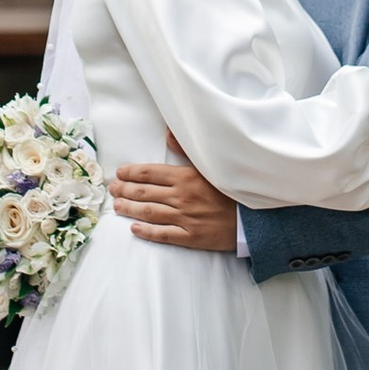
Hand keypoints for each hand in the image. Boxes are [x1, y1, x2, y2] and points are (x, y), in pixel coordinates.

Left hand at [109, 145, 241, 252]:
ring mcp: (185, 218)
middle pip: (144, 193)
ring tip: (117, 206)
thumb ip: (187, 149)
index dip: (131, 173)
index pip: (150, 173)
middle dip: (124, 190)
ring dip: (129, 209)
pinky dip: (145, 232)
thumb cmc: (233, 188)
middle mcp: (181, 197)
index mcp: (186, 176)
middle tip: (113, 190)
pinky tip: (133, 229)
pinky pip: (162, 234)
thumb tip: (168, 133)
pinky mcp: (190, 237)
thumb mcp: (212, 164)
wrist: (255, 217)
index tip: (120, 173)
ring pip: (148, 213)